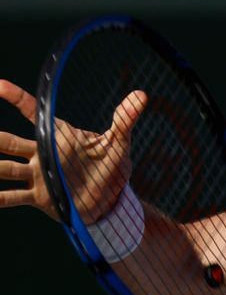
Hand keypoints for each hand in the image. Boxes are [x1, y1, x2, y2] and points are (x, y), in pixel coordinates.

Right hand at [0, 79, 146, 222]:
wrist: (112, 200)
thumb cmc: (112, 167)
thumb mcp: (120, 142)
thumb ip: (126, 119)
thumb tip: (143, 94)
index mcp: (58, 136)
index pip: (34, 113)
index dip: (17, 98)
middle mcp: (42, 154)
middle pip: (8, 142)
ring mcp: (38, 175)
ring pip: (4, 167)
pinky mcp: (39, 196)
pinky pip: (12, 196)